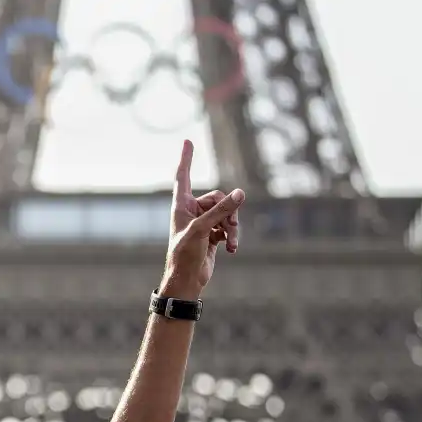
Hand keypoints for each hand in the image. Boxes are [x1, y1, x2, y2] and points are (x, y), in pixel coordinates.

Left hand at [162, 140, 243, 298]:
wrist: (187, 279)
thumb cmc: (185, 254)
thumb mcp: (204, 229)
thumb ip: (222, 210)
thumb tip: (241, 193)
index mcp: (181, 205)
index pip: (183, 176)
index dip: (186, 159)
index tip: (187, 141)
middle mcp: (191, 211)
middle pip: (218, 197)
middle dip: (228, 211)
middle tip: (229, 226)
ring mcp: (203, 222)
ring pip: (227, 212)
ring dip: (232, 226)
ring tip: (230, 241)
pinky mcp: (212, 234)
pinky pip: (229, 226)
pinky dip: (232, 235)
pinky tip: (231, 248)